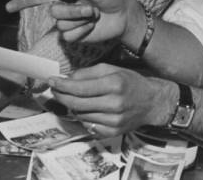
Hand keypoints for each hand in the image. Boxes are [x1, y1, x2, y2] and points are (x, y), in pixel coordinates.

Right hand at [7, 0, 139, 43]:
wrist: (122, 14)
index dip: (22, 2)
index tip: (8, 7)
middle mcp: (61, 7)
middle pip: (54, 12)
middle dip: (74, 11)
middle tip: (91, 9)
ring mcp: (67, 23)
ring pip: (62, 25)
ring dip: (80, 21)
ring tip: (93, 16)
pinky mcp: (73, 36)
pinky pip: (69, 36)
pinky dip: (82, 31)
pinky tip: (91, 27)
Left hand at [47, 63, 169, 137]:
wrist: (152, 102)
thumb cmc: (130, 82)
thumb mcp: (111, 69)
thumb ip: (88, 73)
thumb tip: (67, 78)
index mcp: (114, 84)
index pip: (80, 88)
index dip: (62, 85)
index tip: (51, 81)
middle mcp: (115, 104)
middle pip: (77, 104)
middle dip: (61, 96)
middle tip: (54, 90)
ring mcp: (114, 121)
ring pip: (81, 115)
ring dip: (72, 106)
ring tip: (72, 97)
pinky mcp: (114, 132)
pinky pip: (89, 125)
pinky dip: (83, 117)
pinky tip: (85, 109)